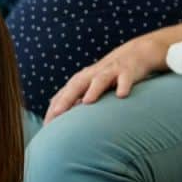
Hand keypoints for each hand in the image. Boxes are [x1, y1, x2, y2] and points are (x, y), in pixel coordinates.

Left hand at [45, 36, 168, 123]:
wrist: (135, 54)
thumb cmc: (109, 76)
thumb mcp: (91, 87)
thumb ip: (78, 101)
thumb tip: (62, 122)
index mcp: (81, 80)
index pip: (63, 94)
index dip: (54, 109)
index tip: (46, 126)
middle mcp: (92, 75)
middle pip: (76, 86)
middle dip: (66, 99)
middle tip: (57, 114)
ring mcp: (110, 71)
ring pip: (100, 80)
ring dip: (93, 89)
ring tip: (88, 102)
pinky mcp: (128, 71)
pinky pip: (126, 78)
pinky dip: (123, 85)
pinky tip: (122, 95)